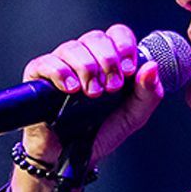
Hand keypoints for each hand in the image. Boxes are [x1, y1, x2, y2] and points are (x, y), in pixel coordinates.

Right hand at [13, 25, 166, 191]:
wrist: (72, 157)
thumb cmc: (100, 132)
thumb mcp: (133, 116)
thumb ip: (148, 93)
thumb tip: (152, 66)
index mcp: (108, 61)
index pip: (117, 34)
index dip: (124, 46)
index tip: (128, 71)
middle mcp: (84, 58)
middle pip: (95, 37)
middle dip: (108, 60)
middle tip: (111, 87)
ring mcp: (60, 64)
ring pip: (73, 48)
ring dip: (87, 69)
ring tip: (92, 93)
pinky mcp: (38, 76)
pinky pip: (48, 62)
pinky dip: (62, 73)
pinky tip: (72, 89)